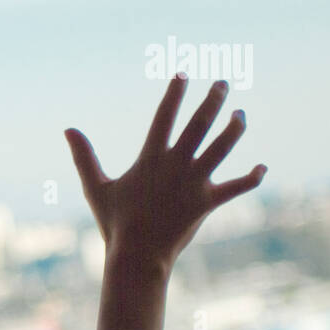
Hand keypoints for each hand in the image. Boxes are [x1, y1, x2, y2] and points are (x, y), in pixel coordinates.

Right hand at [64, 73, 266, 271]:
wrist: (137, 255)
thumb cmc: (114, 223)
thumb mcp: (95, 187)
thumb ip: (84, 156)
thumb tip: (68, 129)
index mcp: (150, 158)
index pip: (165, 116)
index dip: (174, 93)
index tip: (183, 74)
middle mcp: (176, 165)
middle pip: (201, 124)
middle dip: (213, 100)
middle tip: (223, 83)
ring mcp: (194, 183)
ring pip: (222, 148)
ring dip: (234, 128)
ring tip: (240, 114)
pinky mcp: (207, 203)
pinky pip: (236, 188)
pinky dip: (251, 178)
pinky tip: (262, 169)